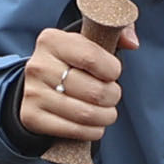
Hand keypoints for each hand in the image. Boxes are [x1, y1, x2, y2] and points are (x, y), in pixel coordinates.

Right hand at [13, 16, 137, 147]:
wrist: (39, 84)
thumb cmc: (72, 60)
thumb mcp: (89, 39)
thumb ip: (116, 32)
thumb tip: (132, 42)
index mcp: (51, 40)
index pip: (92, 58)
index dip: (113, 70)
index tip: (113, 73)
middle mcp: (38, 66)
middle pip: (94, 91)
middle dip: (112, 96)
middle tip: (112, 95)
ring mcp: (33, 93)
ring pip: (86, 114)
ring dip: (106, 116)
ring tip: (108, 112)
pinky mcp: (31, 117)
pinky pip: (73, 130)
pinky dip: (92, 131)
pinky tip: (95, 124)